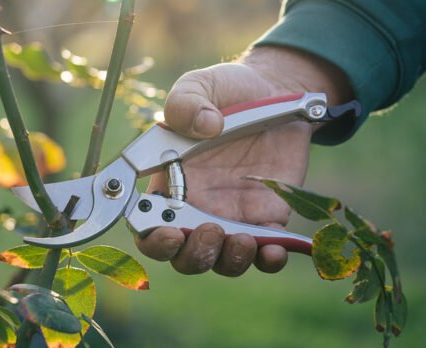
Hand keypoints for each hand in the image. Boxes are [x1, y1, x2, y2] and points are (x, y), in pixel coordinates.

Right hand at [134, 46, 351, 275]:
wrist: (277, 93)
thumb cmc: (228, 91)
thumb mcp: (201, 85)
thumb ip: (187, 101)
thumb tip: (204, 126)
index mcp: (168, 183)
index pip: (148, 227)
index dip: (153, 240)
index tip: (168, 233)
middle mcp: (197, 208)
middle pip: (184, 255)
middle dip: (194, 254)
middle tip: (210, 230)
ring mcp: (232, 216)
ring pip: (222, 261)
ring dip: (228, 261)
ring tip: (243, 240)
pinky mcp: (267, 218)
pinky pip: (265, 253)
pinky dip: (269, 260)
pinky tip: (274, 249)